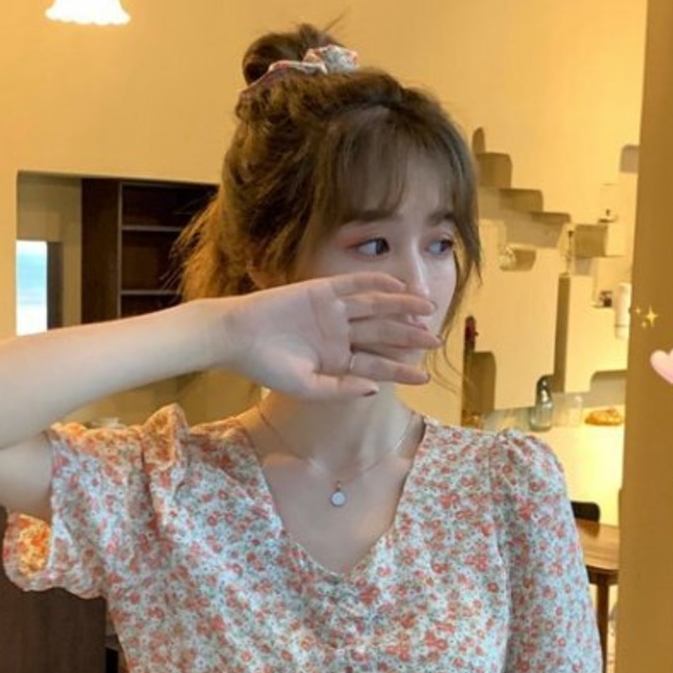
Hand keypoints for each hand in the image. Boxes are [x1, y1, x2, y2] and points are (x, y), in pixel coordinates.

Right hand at [217, 274, 439, 397]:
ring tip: (428, 309)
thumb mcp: (306, 386)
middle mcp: (339, 334)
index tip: (424, 378)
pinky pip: (355, 284)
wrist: (236, 335)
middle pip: (382, 334)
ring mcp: (332, 311)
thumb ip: (340, 389)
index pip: (376, 365)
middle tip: (436, 340)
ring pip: (375, 307)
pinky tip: (399, 288)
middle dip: (409, 337)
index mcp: (336, 360)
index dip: (400, 371)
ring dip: (401, 308)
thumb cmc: (266, 366)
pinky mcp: (322, 289)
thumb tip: (374, 388)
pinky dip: (377, 283)